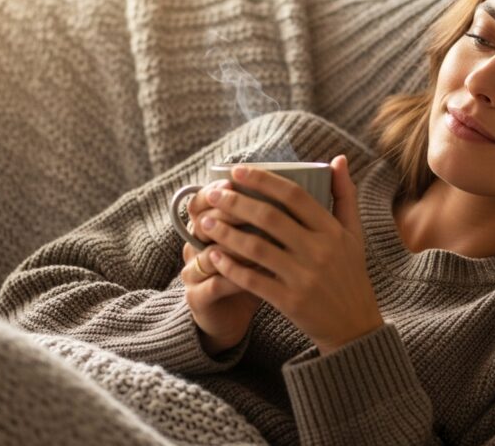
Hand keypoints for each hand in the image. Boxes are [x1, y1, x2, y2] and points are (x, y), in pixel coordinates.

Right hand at [180, 180, 262, 355]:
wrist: (231, 317)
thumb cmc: (254, 273)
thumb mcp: (263, 243)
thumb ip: (275, 215)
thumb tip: (301, 184)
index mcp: (206, 226)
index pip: (202, 199)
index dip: (219, 188)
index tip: (242, 177)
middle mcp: (195, 245)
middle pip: (203, 220)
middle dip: (232, 211)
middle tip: (259, 206)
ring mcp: (193, 272)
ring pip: (210, 252)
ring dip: (239, 246)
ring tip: (265, 241)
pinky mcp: (197, 298)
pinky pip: (216, 284)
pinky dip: (238, 276)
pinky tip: (261, 272)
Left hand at [197, 155, 383, 354]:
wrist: (354, 325)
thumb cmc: (350, 274)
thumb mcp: (354, 233)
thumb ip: (345, 195)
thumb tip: (338, 158)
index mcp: (333, 231)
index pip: (295, 195)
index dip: (264, 180)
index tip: (238, 171)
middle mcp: (320, 251)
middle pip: (270, 218)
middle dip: (237, 203)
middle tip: (213, 194)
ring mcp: (305, 277)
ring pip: (257, 249)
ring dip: (227, 233)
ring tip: (205, 223)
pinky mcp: (291, 302)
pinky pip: (254, 280)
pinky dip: (231, 267)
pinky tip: (214, 256)